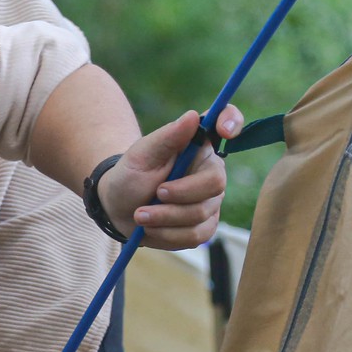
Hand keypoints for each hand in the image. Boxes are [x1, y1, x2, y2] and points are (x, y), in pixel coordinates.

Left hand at [98, 106, 243, 249]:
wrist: (118, 209)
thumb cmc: (130, 176)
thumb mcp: (140, 156)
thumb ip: (167, 137)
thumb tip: (193, 116)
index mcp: (199, 146)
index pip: (228, 121)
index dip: (233, 121)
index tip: (224, 130)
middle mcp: (211, 172)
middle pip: (214, 184)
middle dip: (180, 194)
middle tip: (155, 193)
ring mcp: (210, 201)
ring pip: (200, 214)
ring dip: (165, 217)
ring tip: (140, 215)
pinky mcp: (203, 227)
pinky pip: (194, 235)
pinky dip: (167, 234)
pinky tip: (150, 229)